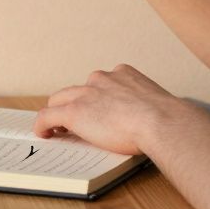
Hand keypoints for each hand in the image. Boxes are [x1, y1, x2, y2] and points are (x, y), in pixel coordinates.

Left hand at [33, 64, 190, 155]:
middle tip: (73, 122)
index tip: (95, 112)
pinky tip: (44, 134)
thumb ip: (143, 106)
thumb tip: (146, 120)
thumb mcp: (155, 104)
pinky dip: (43, 125)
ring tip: (57, 129)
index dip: (94, 100)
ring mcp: (86, 93)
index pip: (99, 84)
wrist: (161, 122)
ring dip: (58, 114)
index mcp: (123, 74)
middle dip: (73, 104)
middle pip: (76, 89)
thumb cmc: (166, 119)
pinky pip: (48, 115)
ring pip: (59, 100)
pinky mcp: (74, 111)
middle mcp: (102, 79)